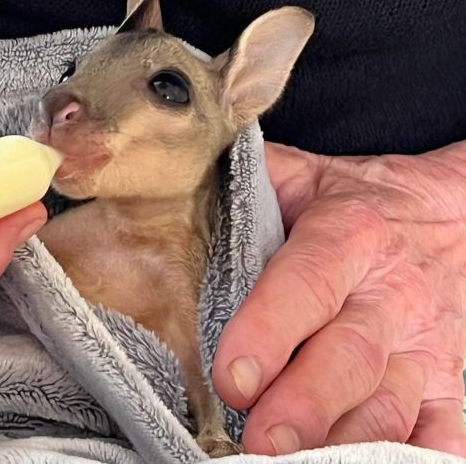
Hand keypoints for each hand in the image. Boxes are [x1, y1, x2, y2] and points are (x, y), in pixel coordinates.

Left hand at [212, 140, 465, 455]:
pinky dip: (411, 457)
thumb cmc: (353, 201)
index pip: (306, 284)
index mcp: (348, 235)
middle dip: (301, 405)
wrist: (448, 215)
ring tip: (292, 462)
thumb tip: (171, 183)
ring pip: (389, 404)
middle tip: (257, 440)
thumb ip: (240, 181)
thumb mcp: (299, 174)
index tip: (231, 377)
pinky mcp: (449, 383)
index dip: (267, 331)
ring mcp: (426, 345)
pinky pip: (441, 431)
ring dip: (341, 440)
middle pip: (349, 358)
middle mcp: (392, 294)